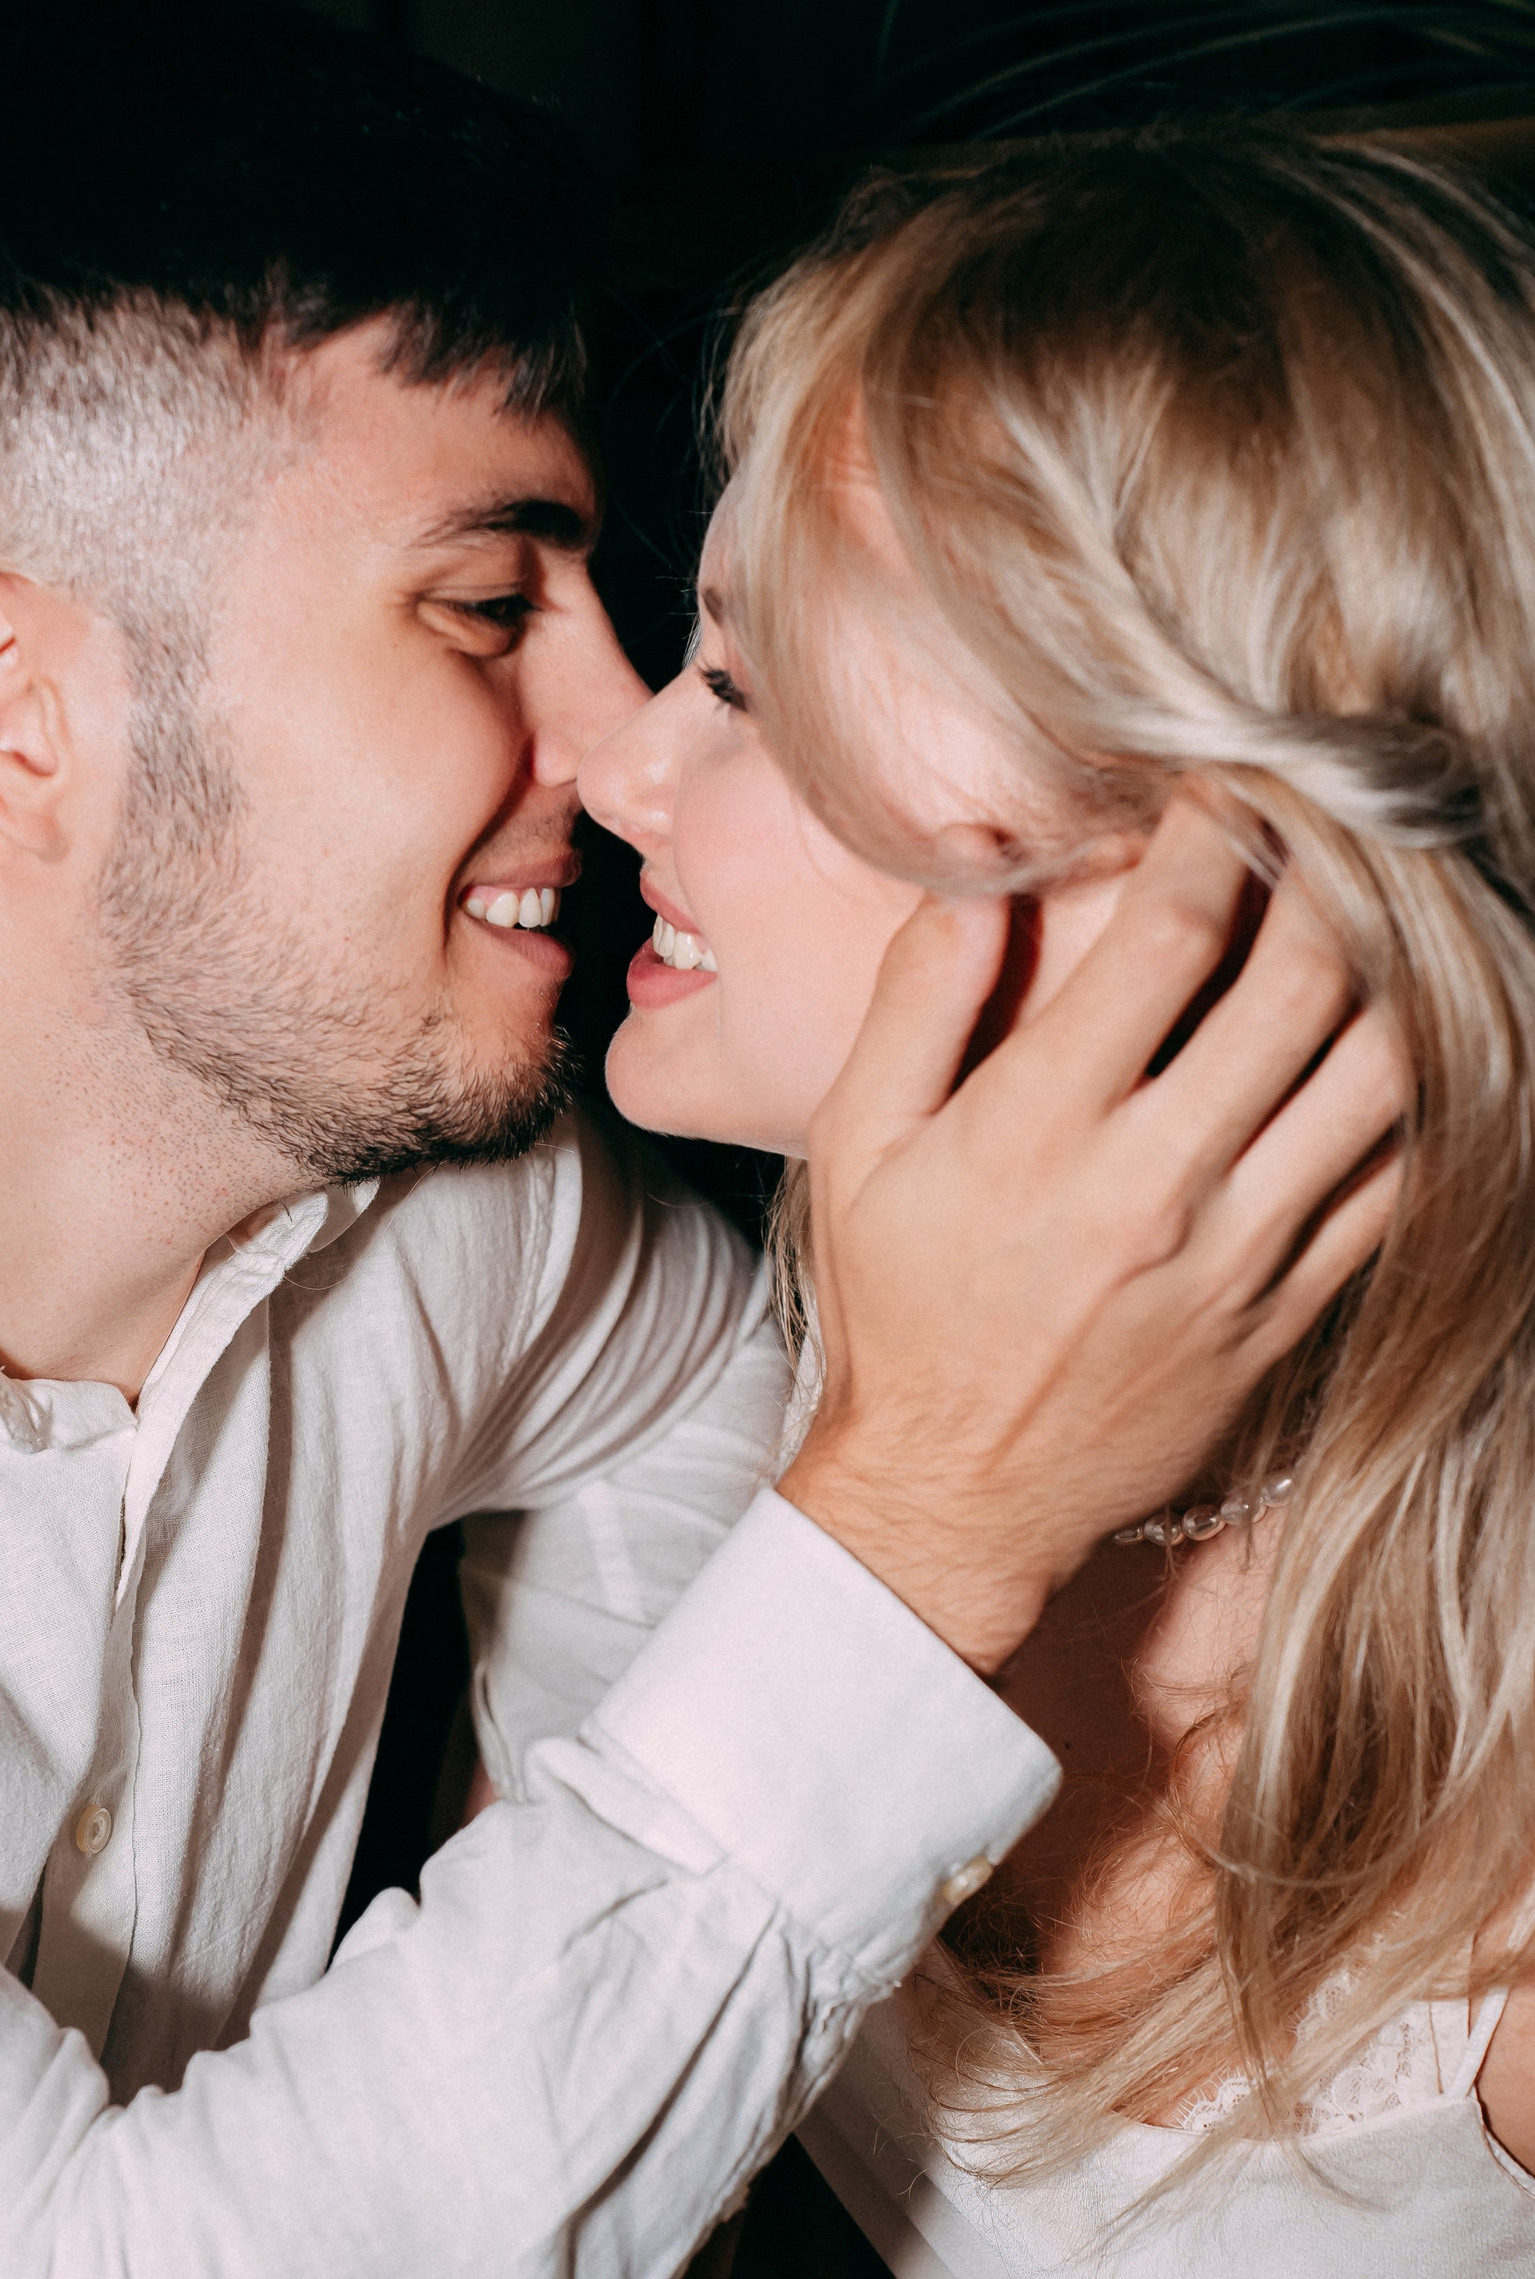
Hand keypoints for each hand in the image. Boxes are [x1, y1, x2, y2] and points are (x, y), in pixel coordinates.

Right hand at [777, 791, 1405, 1669]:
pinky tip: (1403, 1034)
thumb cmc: (900, 1313)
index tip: (1228, 781)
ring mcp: (1241, 1254)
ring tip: (1381, 909)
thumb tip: (979, 868)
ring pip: (1380, 1074)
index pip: (1175, 934)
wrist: (958, 1497)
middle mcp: (1157, 1185)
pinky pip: (1398, 1179)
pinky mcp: (1290, 1309)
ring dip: (1397, 969)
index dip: (1221, 828)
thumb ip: (917, 1000)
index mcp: (1043, 1129)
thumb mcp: (857, 1148)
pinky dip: (1422, 1093)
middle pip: (1307, 981)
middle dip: (1331, 873)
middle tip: (1330, 819)